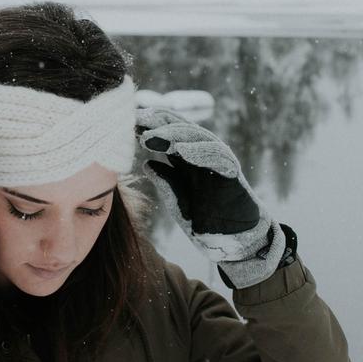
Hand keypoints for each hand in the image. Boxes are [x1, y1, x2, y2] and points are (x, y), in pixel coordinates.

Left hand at [135, 106, 285, 285]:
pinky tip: (181, 150)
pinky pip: (218, 156)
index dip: (149, 126)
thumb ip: (166, 182)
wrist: (234, 242)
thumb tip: (147, 164)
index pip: (168, 134)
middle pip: (181, 129)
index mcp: (187, 160)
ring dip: (174, 135)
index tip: (128, 123)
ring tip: (151, 137)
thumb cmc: (206, 221)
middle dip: (158, 122)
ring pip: (198, 137)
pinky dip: (200, 151)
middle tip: (136, 120)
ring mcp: (219, 162)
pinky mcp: (232, 174)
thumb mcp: (178, 202)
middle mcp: (203, 156)